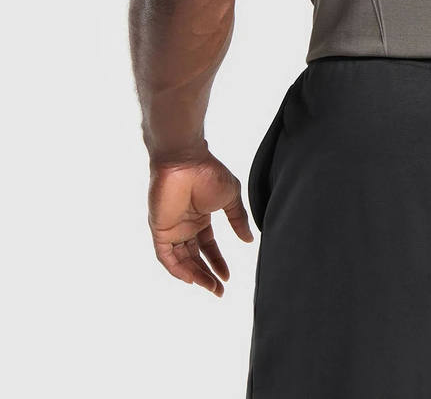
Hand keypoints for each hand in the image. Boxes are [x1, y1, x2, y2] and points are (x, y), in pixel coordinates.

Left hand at [148, 151, 253, 296]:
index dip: (218, 262)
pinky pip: (165, 256)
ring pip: (181, 260)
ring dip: (195, 275)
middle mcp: (185, 226)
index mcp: (201, 218)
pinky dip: (177, 269)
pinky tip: (191, 278)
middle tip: (219, 290)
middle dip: (207, 275)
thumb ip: (238, 219)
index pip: (208, 247)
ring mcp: (172, 229)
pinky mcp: (160, 229)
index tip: (228, 277)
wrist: (186, 161)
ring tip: (210, 287)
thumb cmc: (208, 172)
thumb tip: (249, 240)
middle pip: (195, 258)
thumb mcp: (231, 198)